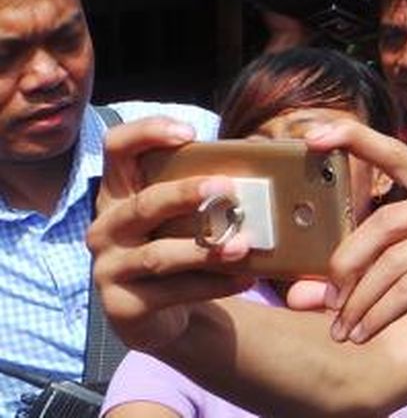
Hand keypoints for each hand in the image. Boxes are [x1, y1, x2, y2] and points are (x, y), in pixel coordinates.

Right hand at [87, 118, 254, 350]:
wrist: (164, 315)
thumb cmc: (180, 247)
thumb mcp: (185, 215)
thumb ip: (205, 190)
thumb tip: (259, 167)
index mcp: (119, 192)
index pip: (117, 147)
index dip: (147, 132)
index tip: (190, 132)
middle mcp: (105, 227)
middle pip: (144, 203)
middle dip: (187, 193)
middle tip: (228, 189)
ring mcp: (108, 268)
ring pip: (158, 254)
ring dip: (205, 248)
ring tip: (244, 245)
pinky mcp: (122, 306)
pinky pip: (172, 292)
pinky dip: (213, 284)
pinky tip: (245, 277)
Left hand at [290, 120, 406, 366]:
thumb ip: (365, 276)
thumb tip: (297, 294)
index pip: (399, 155)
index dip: (355, 139)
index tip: (311, 135)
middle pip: (385, 221)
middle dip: (347, 265)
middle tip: (327, 303)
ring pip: (395, 258)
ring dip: (361, 300)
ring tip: (343, 329)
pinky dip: (380, 313)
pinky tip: (366, 333)